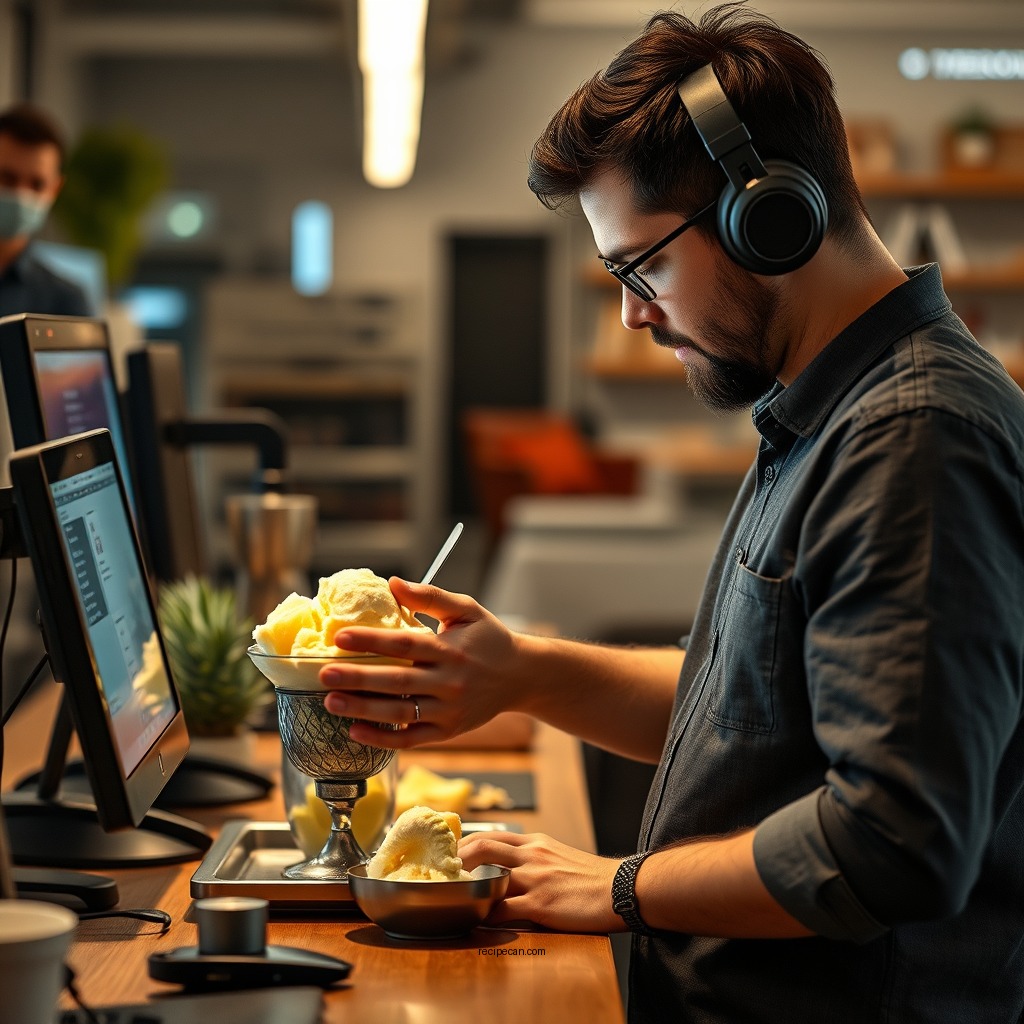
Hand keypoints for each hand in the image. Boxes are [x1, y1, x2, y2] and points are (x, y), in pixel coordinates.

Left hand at [318, 578, 521, 747]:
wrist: (522, 676)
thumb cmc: (488, 638)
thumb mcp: (467, 609)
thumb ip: (431, 596)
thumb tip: (392, 582)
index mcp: (450, 648)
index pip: (405, 643)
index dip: (372, 640)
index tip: (340, 637)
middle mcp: (449, 681)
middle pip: (397, 680)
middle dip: (358, 678)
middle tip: (324, 674)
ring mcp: (449, 709)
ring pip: (400, 712)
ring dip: (363, 709)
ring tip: (331, 702)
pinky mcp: (449, 731)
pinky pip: (412, 738)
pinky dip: (383, 738)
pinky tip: (355, 732)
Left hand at [458, 831, 621, 933]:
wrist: (622, 888)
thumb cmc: (593, 877)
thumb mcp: (560, 855)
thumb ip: (535, 857)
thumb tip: (510, 869)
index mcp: (536, 842)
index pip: (492, 834)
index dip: (467, 843)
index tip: (451, 854)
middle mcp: (532, 855)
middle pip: (482, 846)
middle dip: (457, 858)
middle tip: (442, 873)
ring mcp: (535, 879)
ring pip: (488, 875)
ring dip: (466, 887)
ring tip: (451, 896)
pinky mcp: (541, 904)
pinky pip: (503, 910)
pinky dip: (485, 915)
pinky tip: (476, 921)